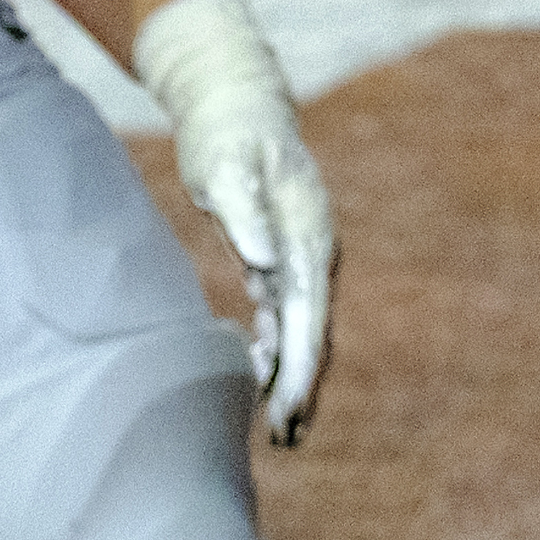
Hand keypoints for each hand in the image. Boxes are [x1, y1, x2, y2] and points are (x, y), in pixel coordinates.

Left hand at [131, 0, 337, 445]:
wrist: (234, 99)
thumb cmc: (225, 133)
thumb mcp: (225, 165)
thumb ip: (245, 212)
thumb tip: (266, 264)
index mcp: (309, 233)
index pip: (310, 316)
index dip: (300, 369)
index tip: (286, 412)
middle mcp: (314, 249)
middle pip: (314, 332)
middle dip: (301, 387)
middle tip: (284, 439)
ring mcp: (301, 254)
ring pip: (304, 329)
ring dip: (293, 377)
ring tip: (279, 430)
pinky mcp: (282, 257)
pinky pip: (287, 315)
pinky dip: (277, 350)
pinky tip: (257, 376)